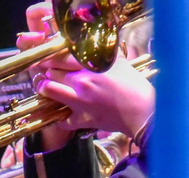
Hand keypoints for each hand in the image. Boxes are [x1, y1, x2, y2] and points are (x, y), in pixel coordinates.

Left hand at [32, 53, 154, 143]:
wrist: (142, 110)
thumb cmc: (133, 84)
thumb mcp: (117, 61)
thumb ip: (99, 53)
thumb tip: (88, 46)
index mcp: (90, 65)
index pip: (59, 57)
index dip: (51, 58)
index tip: (49, 59)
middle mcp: (81, 82)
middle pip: (51, 72)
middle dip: (47, 72)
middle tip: (47, 73)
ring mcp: (79, 101)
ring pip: (48, 91)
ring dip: (45, 88)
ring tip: (47, 88)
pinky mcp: (82, 119)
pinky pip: (62, 119)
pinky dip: (60, 117)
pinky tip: (63, 113)